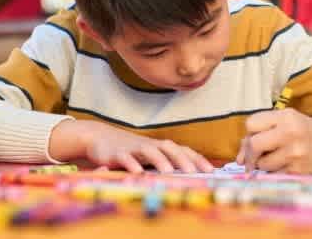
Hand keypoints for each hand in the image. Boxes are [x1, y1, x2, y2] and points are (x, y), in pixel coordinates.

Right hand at [50, 120, 212, 173]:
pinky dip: (132, 164)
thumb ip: (165, 163)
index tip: (211, 170)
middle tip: (196, 173)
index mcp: (160, 147)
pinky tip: (138, 173)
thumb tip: (190, 174)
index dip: (197, 159)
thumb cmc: (129, 151)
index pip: (183, 150)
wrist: (99, 138)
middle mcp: (149, 145)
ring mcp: (133, 148)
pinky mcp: (116, 153)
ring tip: (170, 172)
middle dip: (183, 160)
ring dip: (160, 160)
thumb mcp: (149, 157)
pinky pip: (125, 158)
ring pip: (149, 151)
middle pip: (170, 148)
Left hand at [235, 109, 311, 173]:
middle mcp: (291, 133)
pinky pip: (273, 175)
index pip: (251, 124)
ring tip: (273, 158)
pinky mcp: (298, 171)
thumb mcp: (283, 121)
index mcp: (286, 117)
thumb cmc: (300, 130)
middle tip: (253, 156)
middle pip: (254, 144)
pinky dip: (272, 172)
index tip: (254, 136)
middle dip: (249, 152)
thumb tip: (239, 160)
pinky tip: (282, 166)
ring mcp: (296, 154)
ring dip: (261, 164)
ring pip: (262, 164)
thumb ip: (259, 132)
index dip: (249, 132)